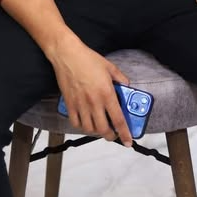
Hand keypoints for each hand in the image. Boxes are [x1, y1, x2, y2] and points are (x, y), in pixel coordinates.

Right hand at [51, 32, 132, 146]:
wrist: (67, 55)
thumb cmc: (88, 59)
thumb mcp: (109, 66)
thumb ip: (120, 78)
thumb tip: (126, 85)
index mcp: (107, 93)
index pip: (118, 119)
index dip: (125, 133)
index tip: (128, 141)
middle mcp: (94, 102)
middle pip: (103, 129)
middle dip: (110, 135)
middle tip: (113, 134)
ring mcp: (81, 105)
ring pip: (90, 128)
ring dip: (97, 131)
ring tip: (100, 126)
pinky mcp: (69, 104)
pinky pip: (76, 122)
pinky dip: (82, 126)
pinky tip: (86, 121)